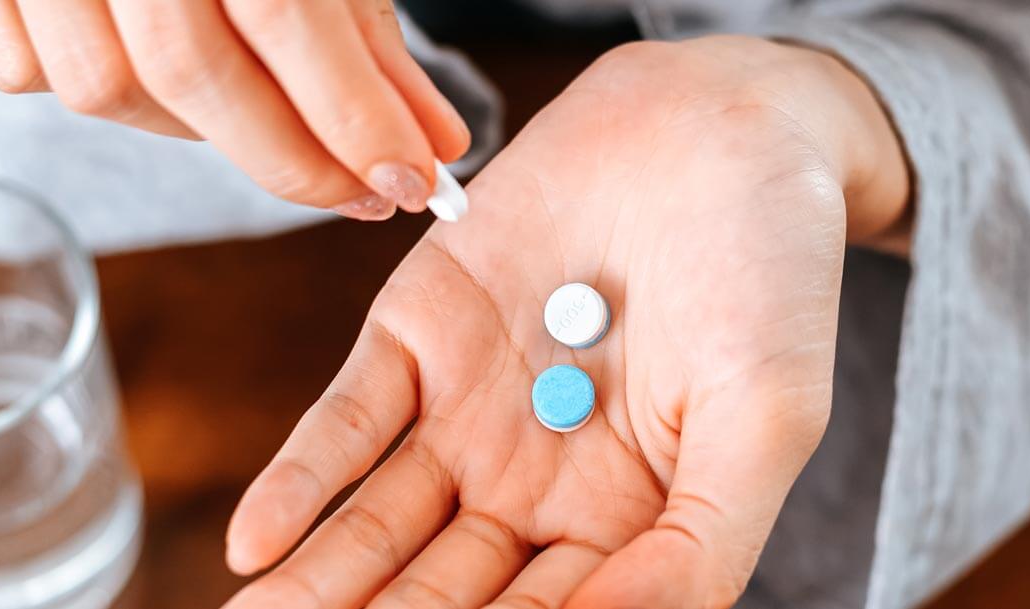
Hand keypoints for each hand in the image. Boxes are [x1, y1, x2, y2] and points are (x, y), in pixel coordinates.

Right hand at [0, 0, 469, 218]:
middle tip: (361, 193)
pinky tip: (163, 76)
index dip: (350, 113)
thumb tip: (429, 143)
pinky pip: (27, 72)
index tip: (412, 183)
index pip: (281, 12)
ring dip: (199, 131)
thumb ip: (366, 33)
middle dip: (287, 155)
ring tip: (267, 125)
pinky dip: (109, 94)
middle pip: (186, 66)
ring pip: (102, 86)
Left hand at [222, 36, 908, 607]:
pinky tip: (255, 542)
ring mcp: (468, 414)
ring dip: (320, 586)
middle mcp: (534, 485)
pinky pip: (346, 423)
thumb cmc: (774, 276)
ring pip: (380, 525)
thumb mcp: (765, 424)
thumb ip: (698, 547)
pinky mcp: (415, 335)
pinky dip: (300, 482)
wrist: (724, 121)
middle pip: (445, 591)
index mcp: (622, 524)